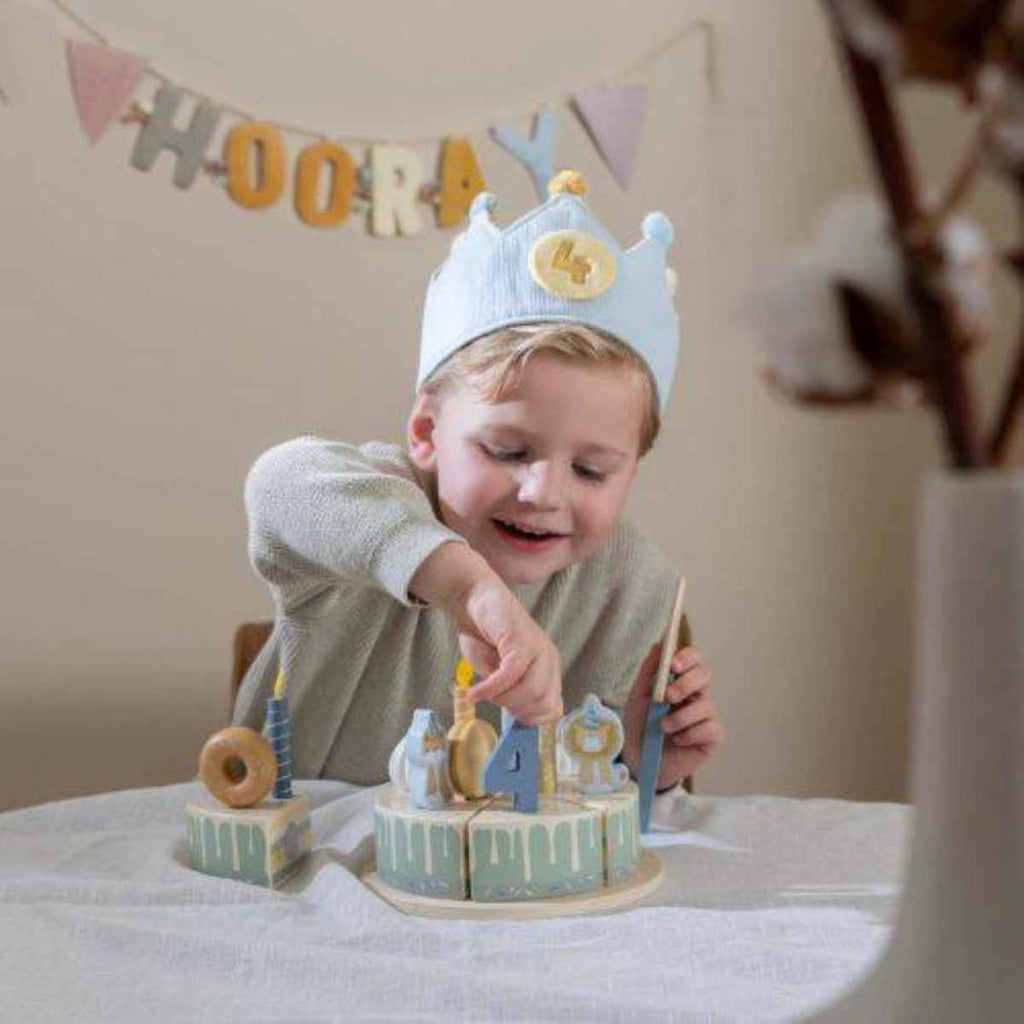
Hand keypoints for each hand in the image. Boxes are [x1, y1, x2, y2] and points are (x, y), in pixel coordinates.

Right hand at [409, 542, 562, 724]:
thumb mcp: (499, 673)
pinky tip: (474, 693)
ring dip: (502, 699)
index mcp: (548, 670)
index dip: (530, 719)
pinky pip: (510, 674)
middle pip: (543, 703)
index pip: (553, 710)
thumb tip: (516, 715)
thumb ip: (511, 693)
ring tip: (482, 691)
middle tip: (492, 699)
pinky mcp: (521, 641)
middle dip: (514, 710)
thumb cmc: (485, 637)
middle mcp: (549, 660)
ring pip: (531, 691)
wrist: (476, 600)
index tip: (506, 714)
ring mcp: (538, 649)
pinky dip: (490, 689)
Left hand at [621, 642, 722, 789]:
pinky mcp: (712, 737)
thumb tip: (660, 645)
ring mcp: (706, 715)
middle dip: (685, 684)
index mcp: (680, 680)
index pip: (694, 659)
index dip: (687, 658)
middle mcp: (697, 694)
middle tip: (667, 697)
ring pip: (705, 706)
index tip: (673, 665)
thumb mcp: (638, 695)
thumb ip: (649, 670)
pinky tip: (676, 740)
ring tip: (662, 727)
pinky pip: (708, 729)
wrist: (637, 758)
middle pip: (704, 676)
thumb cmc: (639, 724)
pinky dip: (688, 735)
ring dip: (680, 717)